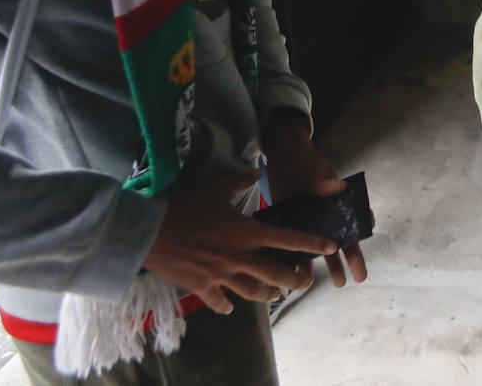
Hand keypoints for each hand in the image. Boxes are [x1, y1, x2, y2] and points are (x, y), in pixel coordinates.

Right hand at [143, 170, 336, 313]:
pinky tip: (230, 307)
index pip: (288, 239)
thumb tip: (256, 173)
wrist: (152, 232)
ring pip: (254, 293)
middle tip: (304, 282)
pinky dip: (227, 306)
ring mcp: (222, 276)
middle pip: (277, 275)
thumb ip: (240, 181)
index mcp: (247, 233)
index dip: (311, 244)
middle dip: (295, 281)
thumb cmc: (186, 207)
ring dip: (268, 295)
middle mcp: (240, 257)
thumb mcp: (216, 188)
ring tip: (274, 295)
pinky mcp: (202, 288)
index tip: (330, 247)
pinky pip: (220, 303)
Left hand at [261, 115, 368, 288]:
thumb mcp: (314, 167)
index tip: (368, 233)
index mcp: (339, 200)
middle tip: (361, 278)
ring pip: (324, 248)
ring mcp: (311, 223)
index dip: (364, 225)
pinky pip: (298, 248)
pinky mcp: (293, 227)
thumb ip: (323, 179)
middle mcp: (328, 215)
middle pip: (344, 238)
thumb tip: (338, 185)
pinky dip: (298, 263)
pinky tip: (298, 277)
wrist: (281, 158)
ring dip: (331, 265)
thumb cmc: (304, 161)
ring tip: (340, 283)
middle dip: (353, 258)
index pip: (357, 214)